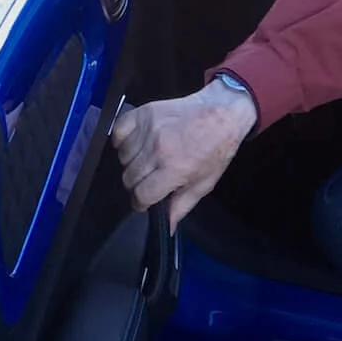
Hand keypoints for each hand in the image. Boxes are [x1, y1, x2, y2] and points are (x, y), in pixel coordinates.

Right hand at [112, 83, 257, 228]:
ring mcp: (148, 129)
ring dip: (131, 164)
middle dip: (137, 185)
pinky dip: (122, 141)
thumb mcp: (204, 183)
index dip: (141, 203)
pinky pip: (119, 132)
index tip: (146, 201)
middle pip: (129, 178)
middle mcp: (156, 150)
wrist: (222, 112)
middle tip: (149, 181)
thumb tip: (167, 228)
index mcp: (173, 170)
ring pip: (122, 158)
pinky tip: (135, 145)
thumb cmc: (216, 150)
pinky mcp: (144, 112)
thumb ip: (182, 206)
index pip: (141, 195)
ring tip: (146, 162)